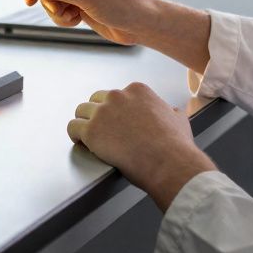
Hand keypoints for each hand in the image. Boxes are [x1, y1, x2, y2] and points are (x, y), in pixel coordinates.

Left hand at [68, 83, 215, 211]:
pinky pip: (73, 127)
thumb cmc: (175, 144)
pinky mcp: (91, 131)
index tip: (117, 122)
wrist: (168, 161)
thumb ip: (170, 112)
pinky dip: (75, 135)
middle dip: (98, 114)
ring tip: (88, 137)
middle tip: (102, 130)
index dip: (115, 110)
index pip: (117, 95)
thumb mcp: (179, 119)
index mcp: (137, 91)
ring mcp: (102, 113)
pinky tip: (80, 142)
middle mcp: (117, 96)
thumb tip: (171, 113)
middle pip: (96, 100)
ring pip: (81, 111)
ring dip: (84, 123)